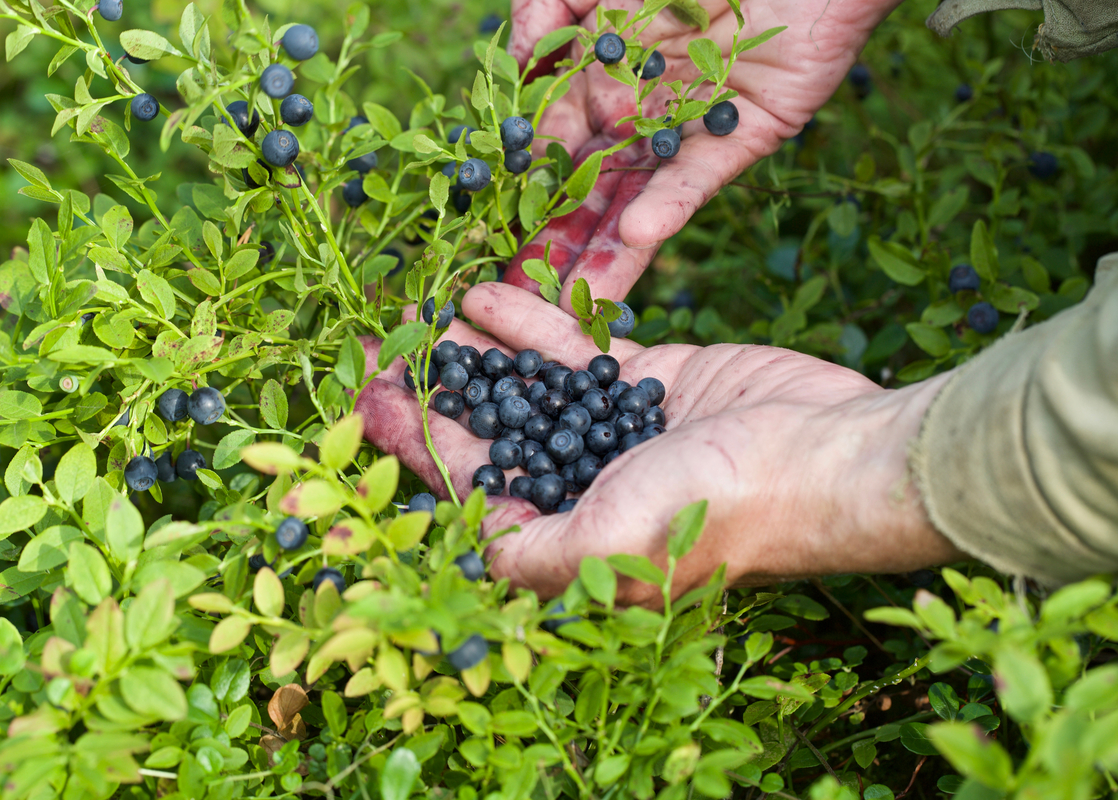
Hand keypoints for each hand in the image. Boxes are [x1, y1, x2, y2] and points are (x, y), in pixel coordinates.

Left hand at [356, 283, 960, 605]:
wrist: (824, 451)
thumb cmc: (720, 509)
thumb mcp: (608, 544)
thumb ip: (527, 552)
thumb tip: (463, 555)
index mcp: (570, 541)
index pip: (470, 493)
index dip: (414, 449)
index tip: (369, 401)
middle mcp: (586, 488)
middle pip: (491, 436)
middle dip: (437, 395)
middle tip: (385, 348)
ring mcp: (614, 432)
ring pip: (527, 388)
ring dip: (477, 354)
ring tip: (429, 315)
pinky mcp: (649, 382)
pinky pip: (577, 351)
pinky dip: (533, 323)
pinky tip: (487, 295)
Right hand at [503, 0, 899, 312]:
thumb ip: (546, 8)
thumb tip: (517, 64)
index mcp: (601, 76)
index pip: (554, 144)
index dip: (526, 186)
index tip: (496, 231)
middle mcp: (640, 111)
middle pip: (589, 188)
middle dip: (554, 241)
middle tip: (518, 296)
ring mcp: (689, 128)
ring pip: (639, 198)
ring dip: (604, 249)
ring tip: (571, 301)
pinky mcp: (743, 134)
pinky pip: (699, 176)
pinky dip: (669, 205)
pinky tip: (635, 235)